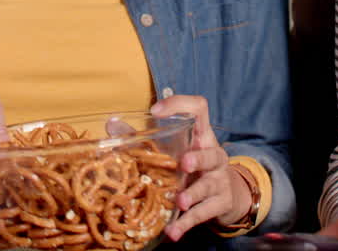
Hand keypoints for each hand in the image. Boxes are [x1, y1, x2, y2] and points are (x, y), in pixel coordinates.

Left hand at [150, 94, 251, 239]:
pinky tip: (173, 232)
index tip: (156, 110)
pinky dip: (186, 224)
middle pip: (211, 153)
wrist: (226, 195)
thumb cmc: (193, 166)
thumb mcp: (174, 150)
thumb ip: (144, 138)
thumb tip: (111, 124)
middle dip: (198, 159)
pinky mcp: (220, 203)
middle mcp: (214, 156)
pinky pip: (203, 214)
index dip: (180, 105)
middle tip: (184, 163)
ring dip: (193, 194)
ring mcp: (219, 181)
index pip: (199, 109)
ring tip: (179, 202)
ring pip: (208, 186)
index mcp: (201, 136)